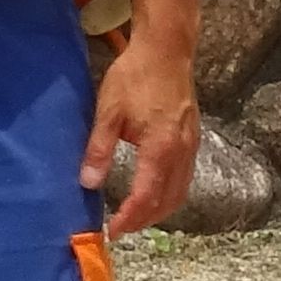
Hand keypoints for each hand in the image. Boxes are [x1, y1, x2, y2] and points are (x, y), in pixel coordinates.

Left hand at [83, 33, 198, 236]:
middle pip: (168, 201)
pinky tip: (154, 192)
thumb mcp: (108, 111)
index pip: (146, 197)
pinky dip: (169, 193)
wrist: (166, 49)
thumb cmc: (135, 76)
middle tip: (123, 228)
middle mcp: (181, 152)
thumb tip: (88, 182)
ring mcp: (191, 146)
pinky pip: (185, 178)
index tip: (113, 231)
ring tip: (137, 216)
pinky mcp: (192, 138)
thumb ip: (99, 149)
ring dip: (159, 210)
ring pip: (180, 192)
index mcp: (160, 149)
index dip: (129, 218)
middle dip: (145, 220)